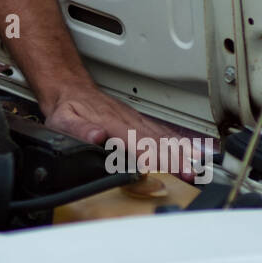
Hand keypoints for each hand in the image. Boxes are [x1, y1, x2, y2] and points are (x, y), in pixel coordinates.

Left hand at [44, 87, 209, 183]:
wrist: (71, 88)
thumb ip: (79, 129)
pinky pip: (161, 132)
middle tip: (192, 174)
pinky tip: (190, 151)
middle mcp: (127, 122)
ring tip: (198, 167)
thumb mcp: (63, 120)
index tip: (170, 167)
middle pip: (156, 142)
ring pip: (162, 137)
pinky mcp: (138, 121)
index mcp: (111, 124)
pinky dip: (177, 142)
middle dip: (176, 158)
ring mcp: (135, 120)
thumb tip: (96, 136)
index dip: (155, 157)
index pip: (137, 143)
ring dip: (181, 152)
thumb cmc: (68, 107)